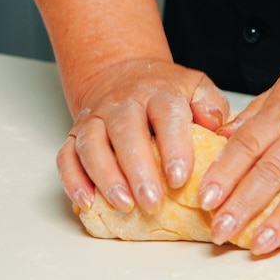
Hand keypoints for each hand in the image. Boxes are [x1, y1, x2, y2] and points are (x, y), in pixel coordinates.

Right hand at [57, 58, 228, 213]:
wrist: (123, 74)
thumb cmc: (165, 93)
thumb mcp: (195, 88)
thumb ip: (210, 105)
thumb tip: (213, 123)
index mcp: (158, 93)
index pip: (166, 115)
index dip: (173, 146)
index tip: (179, 177)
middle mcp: (122, 103)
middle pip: (125, 132)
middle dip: (138, 170)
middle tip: (152, 202)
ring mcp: (96, 118)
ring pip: (92, 144)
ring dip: (106, 177)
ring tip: (124, 205)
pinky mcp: (75, 134)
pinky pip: (66, 156)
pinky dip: (73, 180)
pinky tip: (87, 202)